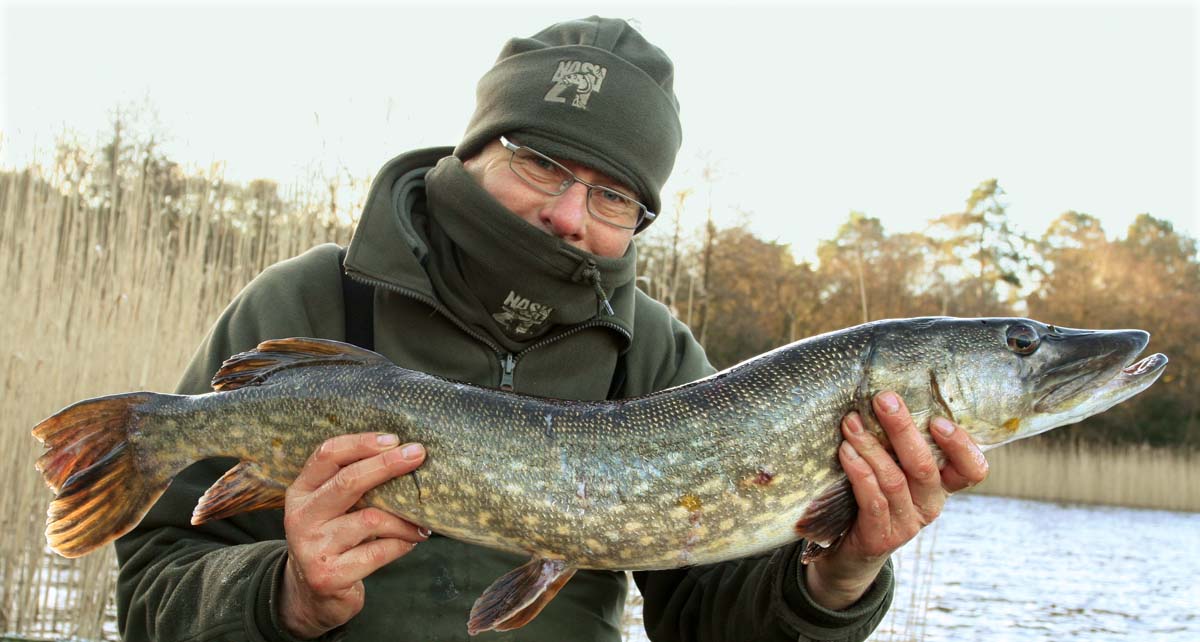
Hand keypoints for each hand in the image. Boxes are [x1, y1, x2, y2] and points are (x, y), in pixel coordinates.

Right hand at [279, 433, 429, 637]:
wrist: (311, 596)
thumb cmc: (333, 540)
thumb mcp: (330, 508)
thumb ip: (352, 484)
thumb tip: (404, 455)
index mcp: (301, 492)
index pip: (327, 455)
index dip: (362, 443)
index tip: (394, 439)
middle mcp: (301, 517)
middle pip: (349, 481)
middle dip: (387, 464)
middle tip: (418, 455)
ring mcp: (312, 547)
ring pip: (371, 519)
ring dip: (405, 518)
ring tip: (422, 522)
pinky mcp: (329, 576)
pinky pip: (378, 551)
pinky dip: (402, 543)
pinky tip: (411, 541)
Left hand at [804, 391, 988, 609]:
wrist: (851, 550)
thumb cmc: (875, 494)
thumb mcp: (894, 466)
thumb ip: (898, 441)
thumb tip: (886, 392)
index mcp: (942, 486)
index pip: (972, 469)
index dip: (961, 446)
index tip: (938, 420)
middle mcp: (930, 504)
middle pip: (925, 466)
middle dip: (903, 429)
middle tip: (883, 399)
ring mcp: (908, 523)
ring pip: (895, 480)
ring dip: (870, 447)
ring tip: (851, 423)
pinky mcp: (881, 536)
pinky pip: (873, 499)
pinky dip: (859, 473)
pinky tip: (846, 452)